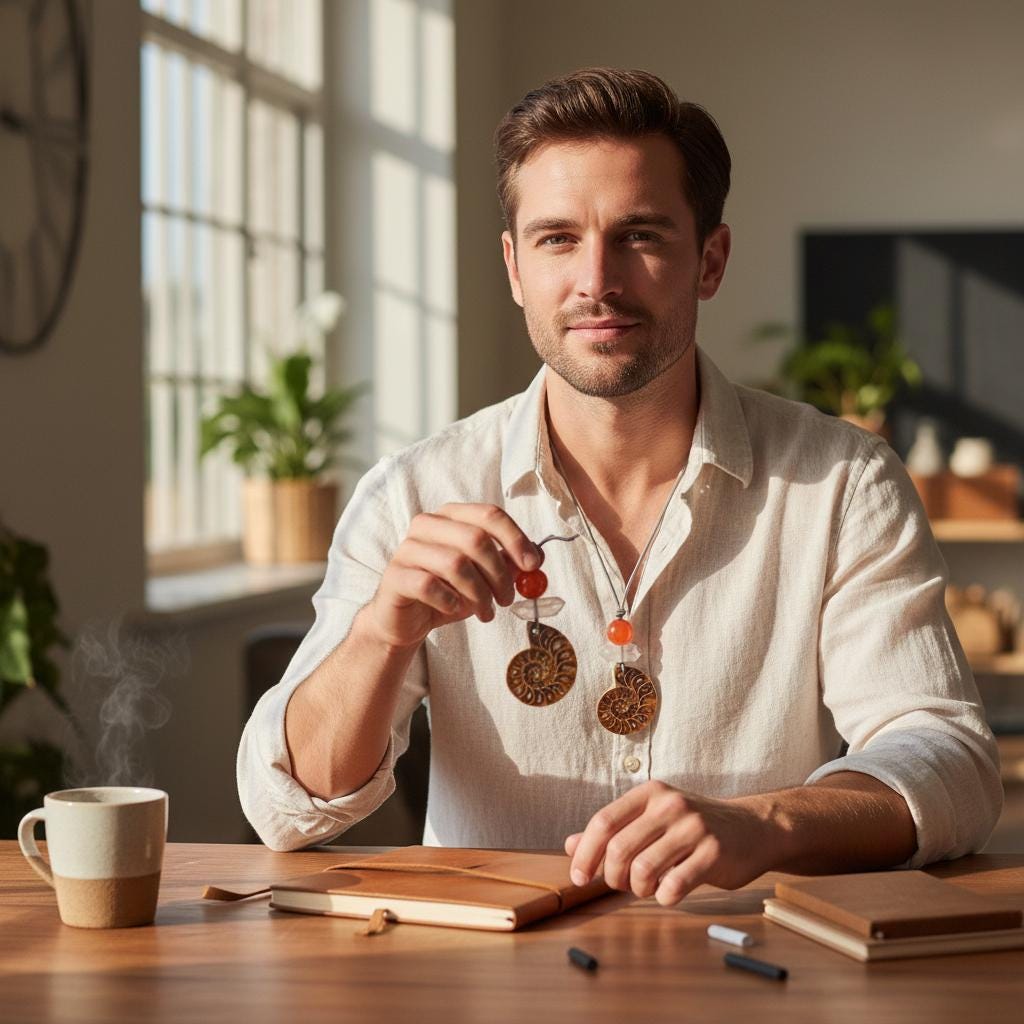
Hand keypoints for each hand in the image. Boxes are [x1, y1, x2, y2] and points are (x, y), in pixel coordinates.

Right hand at [366, 503, 540, 649]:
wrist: (407, 621)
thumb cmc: (448, 593)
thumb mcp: (484, 578)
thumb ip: (507, 564)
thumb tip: (537, 558)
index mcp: (451, 516)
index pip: (489, 514)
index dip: (515, 539)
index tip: (532, 566)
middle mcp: (427, 525)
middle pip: (475, 539)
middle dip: (499, 573)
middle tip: (508, 600)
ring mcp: (407, 549)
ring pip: (455, 563)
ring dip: (479, 593)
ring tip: (486, 612)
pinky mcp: (394, 576)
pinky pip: (429, 585)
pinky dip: (450, 601)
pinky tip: (454, 610)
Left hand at [564, 780, 776, 905]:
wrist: (753, 827)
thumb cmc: (693, 827)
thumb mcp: (652, 819)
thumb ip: (614, 831)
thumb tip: (569, 845)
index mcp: (649, 793)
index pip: (603, 822)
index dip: (585, 853)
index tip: (579, 877)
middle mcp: (669, 805)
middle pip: (619, 849)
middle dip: (612, 877)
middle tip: (621, 885)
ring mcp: (694, 827)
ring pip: (643, 870)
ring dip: (638, 889)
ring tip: (647, 888)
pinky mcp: (714, 852)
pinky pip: (675, 885)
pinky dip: (664, 897)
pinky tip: (670, 892)